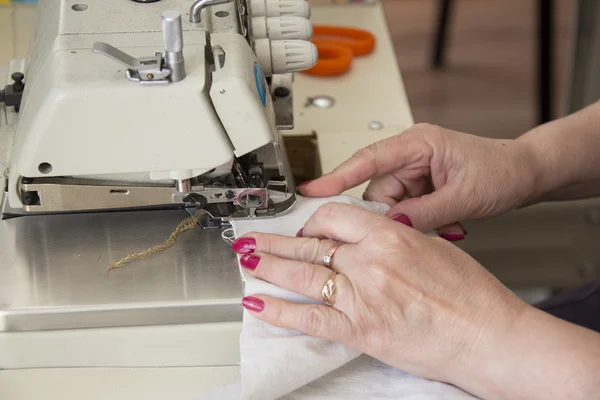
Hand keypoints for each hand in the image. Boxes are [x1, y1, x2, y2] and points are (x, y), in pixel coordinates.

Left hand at [233, 202, 527, 396]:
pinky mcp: (361, 330)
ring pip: (302, 276)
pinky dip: (280, 311)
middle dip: (274, 242)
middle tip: (252, 240)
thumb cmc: (471, 295)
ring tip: (247, 262)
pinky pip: (310, 319)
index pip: (333, 216)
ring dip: (268, 268)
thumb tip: (365, 233)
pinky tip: (260, 304)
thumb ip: (392, 238)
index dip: (311, 220)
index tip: (302, 226)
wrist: (488, 336)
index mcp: (390, 236)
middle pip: (309, 245)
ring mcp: (362, 297)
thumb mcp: (432, 247)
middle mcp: (371, 263)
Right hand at [298, 124, 543, 234]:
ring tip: (440, 224)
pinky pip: (402, 208)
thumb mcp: (464, 196)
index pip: (368, 159)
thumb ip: (424, 213)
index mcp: (418, 143)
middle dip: (390, 215)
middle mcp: (410, 154)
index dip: (337, 176)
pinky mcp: (418, 185)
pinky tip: (438, 223)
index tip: (312, 191)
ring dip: (406, 221)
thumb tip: (391, 227)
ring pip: (388, 204)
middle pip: (376, 189)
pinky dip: (415, 221)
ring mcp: (414, 170)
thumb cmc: (501, 171)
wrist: (524, 174)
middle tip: (412, 230)